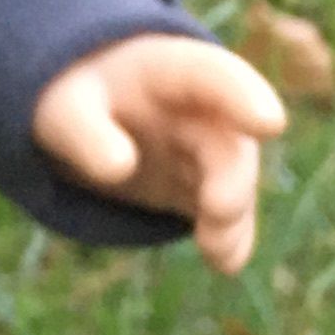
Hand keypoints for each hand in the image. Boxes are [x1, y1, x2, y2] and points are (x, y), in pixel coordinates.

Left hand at [31, 34, 286, 272]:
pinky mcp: (201, 186)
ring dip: (231, 217)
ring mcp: (205, 149)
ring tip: (220, 254)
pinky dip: (226, 238)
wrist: (82, 117)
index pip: (214, 75)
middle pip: (228, 141)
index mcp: (170, 70)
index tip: (270, 123)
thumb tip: (119, 168)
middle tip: (220, 208)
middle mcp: (202, 109)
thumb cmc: (75, 99)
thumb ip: (87, 133)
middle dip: (232, 176)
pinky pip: (219, 213)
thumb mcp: (65, 109)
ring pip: (231, 182)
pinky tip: (227, 264)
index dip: (245, 97)